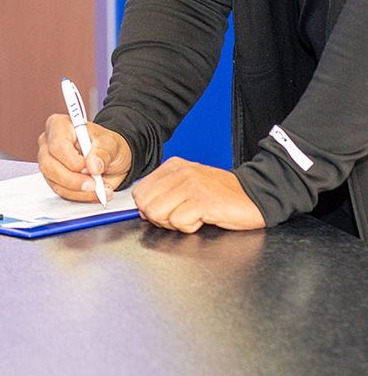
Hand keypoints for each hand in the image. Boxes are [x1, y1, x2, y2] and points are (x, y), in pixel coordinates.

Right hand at [38, 113, 132, 202]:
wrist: (112, 158)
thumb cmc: (107, 145)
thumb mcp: (111, 144)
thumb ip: (102, 153)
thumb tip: (93, 165)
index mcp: (60, 125)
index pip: (57, 145)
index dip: (73, 161)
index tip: (90, 168)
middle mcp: (49, 143)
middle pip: (49, 165)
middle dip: (73, 180)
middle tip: (94, 184)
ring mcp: (49, 162)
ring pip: (54, 182)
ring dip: (79, 191)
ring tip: (100, 189)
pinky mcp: (54, 179)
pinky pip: (62, 192)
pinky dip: (80, 196)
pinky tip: (94, 192)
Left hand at [132, 156, 264, 232]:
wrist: (254, 194)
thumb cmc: (221, 194)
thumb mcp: (188, 186)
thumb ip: (165, 193)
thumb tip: (143, 211)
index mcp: (173, 167)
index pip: (140, 191)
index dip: (149, 209)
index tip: (166, 212)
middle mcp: (180, 173)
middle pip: (146, 204)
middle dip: (159, 219)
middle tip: (180, 217)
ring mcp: (191, 185)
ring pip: (158, 213)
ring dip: (174, 223)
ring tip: (192, 217)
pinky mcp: (203, 201)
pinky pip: (179, 222)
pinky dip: (190, 227)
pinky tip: (203, 219)